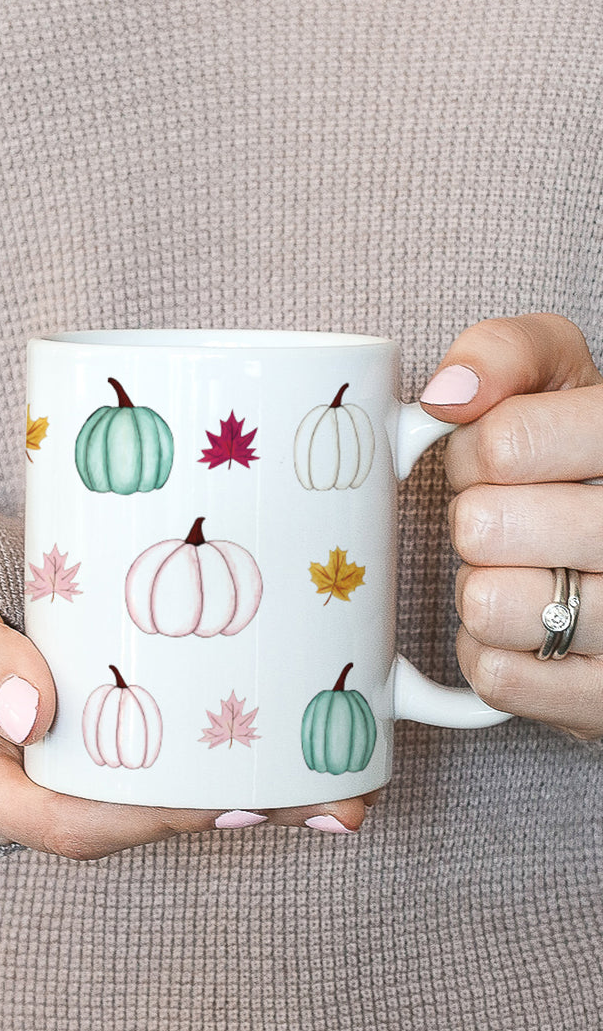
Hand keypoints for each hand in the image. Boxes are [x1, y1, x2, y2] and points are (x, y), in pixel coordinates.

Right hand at [0, 605, 376, 857]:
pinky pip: (168, 738)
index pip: (72, 823)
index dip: (152, 818)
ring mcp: (76, 749)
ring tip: (351, 776)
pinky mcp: (108, 713)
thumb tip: (34, 712)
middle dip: (240, 814)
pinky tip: (305, 727)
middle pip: (142, 814)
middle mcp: (35, 781)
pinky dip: (231, 738)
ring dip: (258, 784)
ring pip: (167, 782)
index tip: (227, 800)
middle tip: (335, 804)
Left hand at [420, 313, 602, 740]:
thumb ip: (508, 353)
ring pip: (487, 606)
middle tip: (506, 522)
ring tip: (525, 576)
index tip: (497, 459)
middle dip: (474, 521)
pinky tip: (531, 632)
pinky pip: (497, 676)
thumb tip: (446, 392)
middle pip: (484, 526)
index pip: (505, 443)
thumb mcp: (565, 381)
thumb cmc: (585, 467)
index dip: (474, 452)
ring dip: (482, 590)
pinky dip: (492, 653)